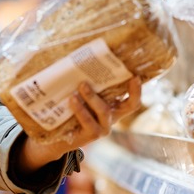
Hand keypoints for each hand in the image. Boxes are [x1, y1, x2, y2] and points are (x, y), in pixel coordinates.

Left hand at [16, 76, 141, 173]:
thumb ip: (87, 83)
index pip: (133, 102)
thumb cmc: (70, 109)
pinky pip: (88, 122)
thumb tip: (82, 57)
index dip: (137, 91)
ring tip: (81, 85)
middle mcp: (112, 119)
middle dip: (127, 89)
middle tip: (110, 73)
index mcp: (114, 108)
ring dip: (93, 97)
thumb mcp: (81, 96)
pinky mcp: (91, 136)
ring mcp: (103, 129)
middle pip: (128, 106)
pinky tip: (72, 100)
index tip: (135, 76)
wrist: (56, 135)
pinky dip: (80, 110)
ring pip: (104, 111)